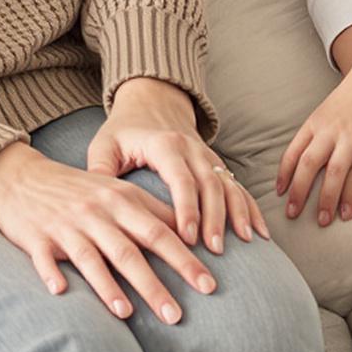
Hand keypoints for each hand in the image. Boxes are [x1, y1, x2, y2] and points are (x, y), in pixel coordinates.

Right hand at [0, 140, 220, 325]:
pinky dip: (52, 273)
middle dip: (156, 283)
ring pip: (93, 258)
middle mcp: (97, 211)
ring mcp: (66, 224)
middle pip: (132, 249)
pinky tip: (60, 292)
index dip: (186, 258)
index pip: (161, 231)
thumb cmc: (78, 190)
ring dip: (111, 288)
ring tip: (130, 315)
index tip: (210, 285)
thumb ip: (150, 212)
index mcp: (121, 199)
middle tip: (179, 315)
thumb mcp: (116, 191)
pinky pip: (45, 258)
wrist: (22, 177)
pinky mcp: (36, 237)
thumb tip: (192, 236)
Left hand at [86, 96, 271, 258]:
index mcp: (165, 144)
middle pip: (210, 184)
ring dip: (238, 213)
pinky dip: (252, 208)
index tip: (187, 237)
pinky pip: (238, 186)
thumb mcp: (105, 144)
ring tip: (244, 242)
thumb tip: (91, 204)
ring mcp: (208, 156)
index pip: (180, 178)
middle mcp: (192, 148)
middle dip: (215, 218)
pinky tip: (260, 232)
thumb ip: (100, 171)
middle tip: (214, 250)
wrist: (151, 100)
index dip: (186, 208)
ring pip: (228, 185)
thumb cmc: (124, 129)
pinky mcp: (217, 164)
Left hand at [276, 56, 351, 225]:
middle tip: (295, 216)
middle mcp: (332, 129)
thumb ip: (316, 134)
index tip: (280, 195)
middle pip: (310, 165)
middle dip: (300, 192)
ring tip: (328, 220)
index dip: (285, 175)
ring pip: (338, 171)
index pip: (294, 152)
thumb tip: (302, 159)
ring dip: (331, 198)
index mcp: (316, 123)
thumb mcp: (327, 111)